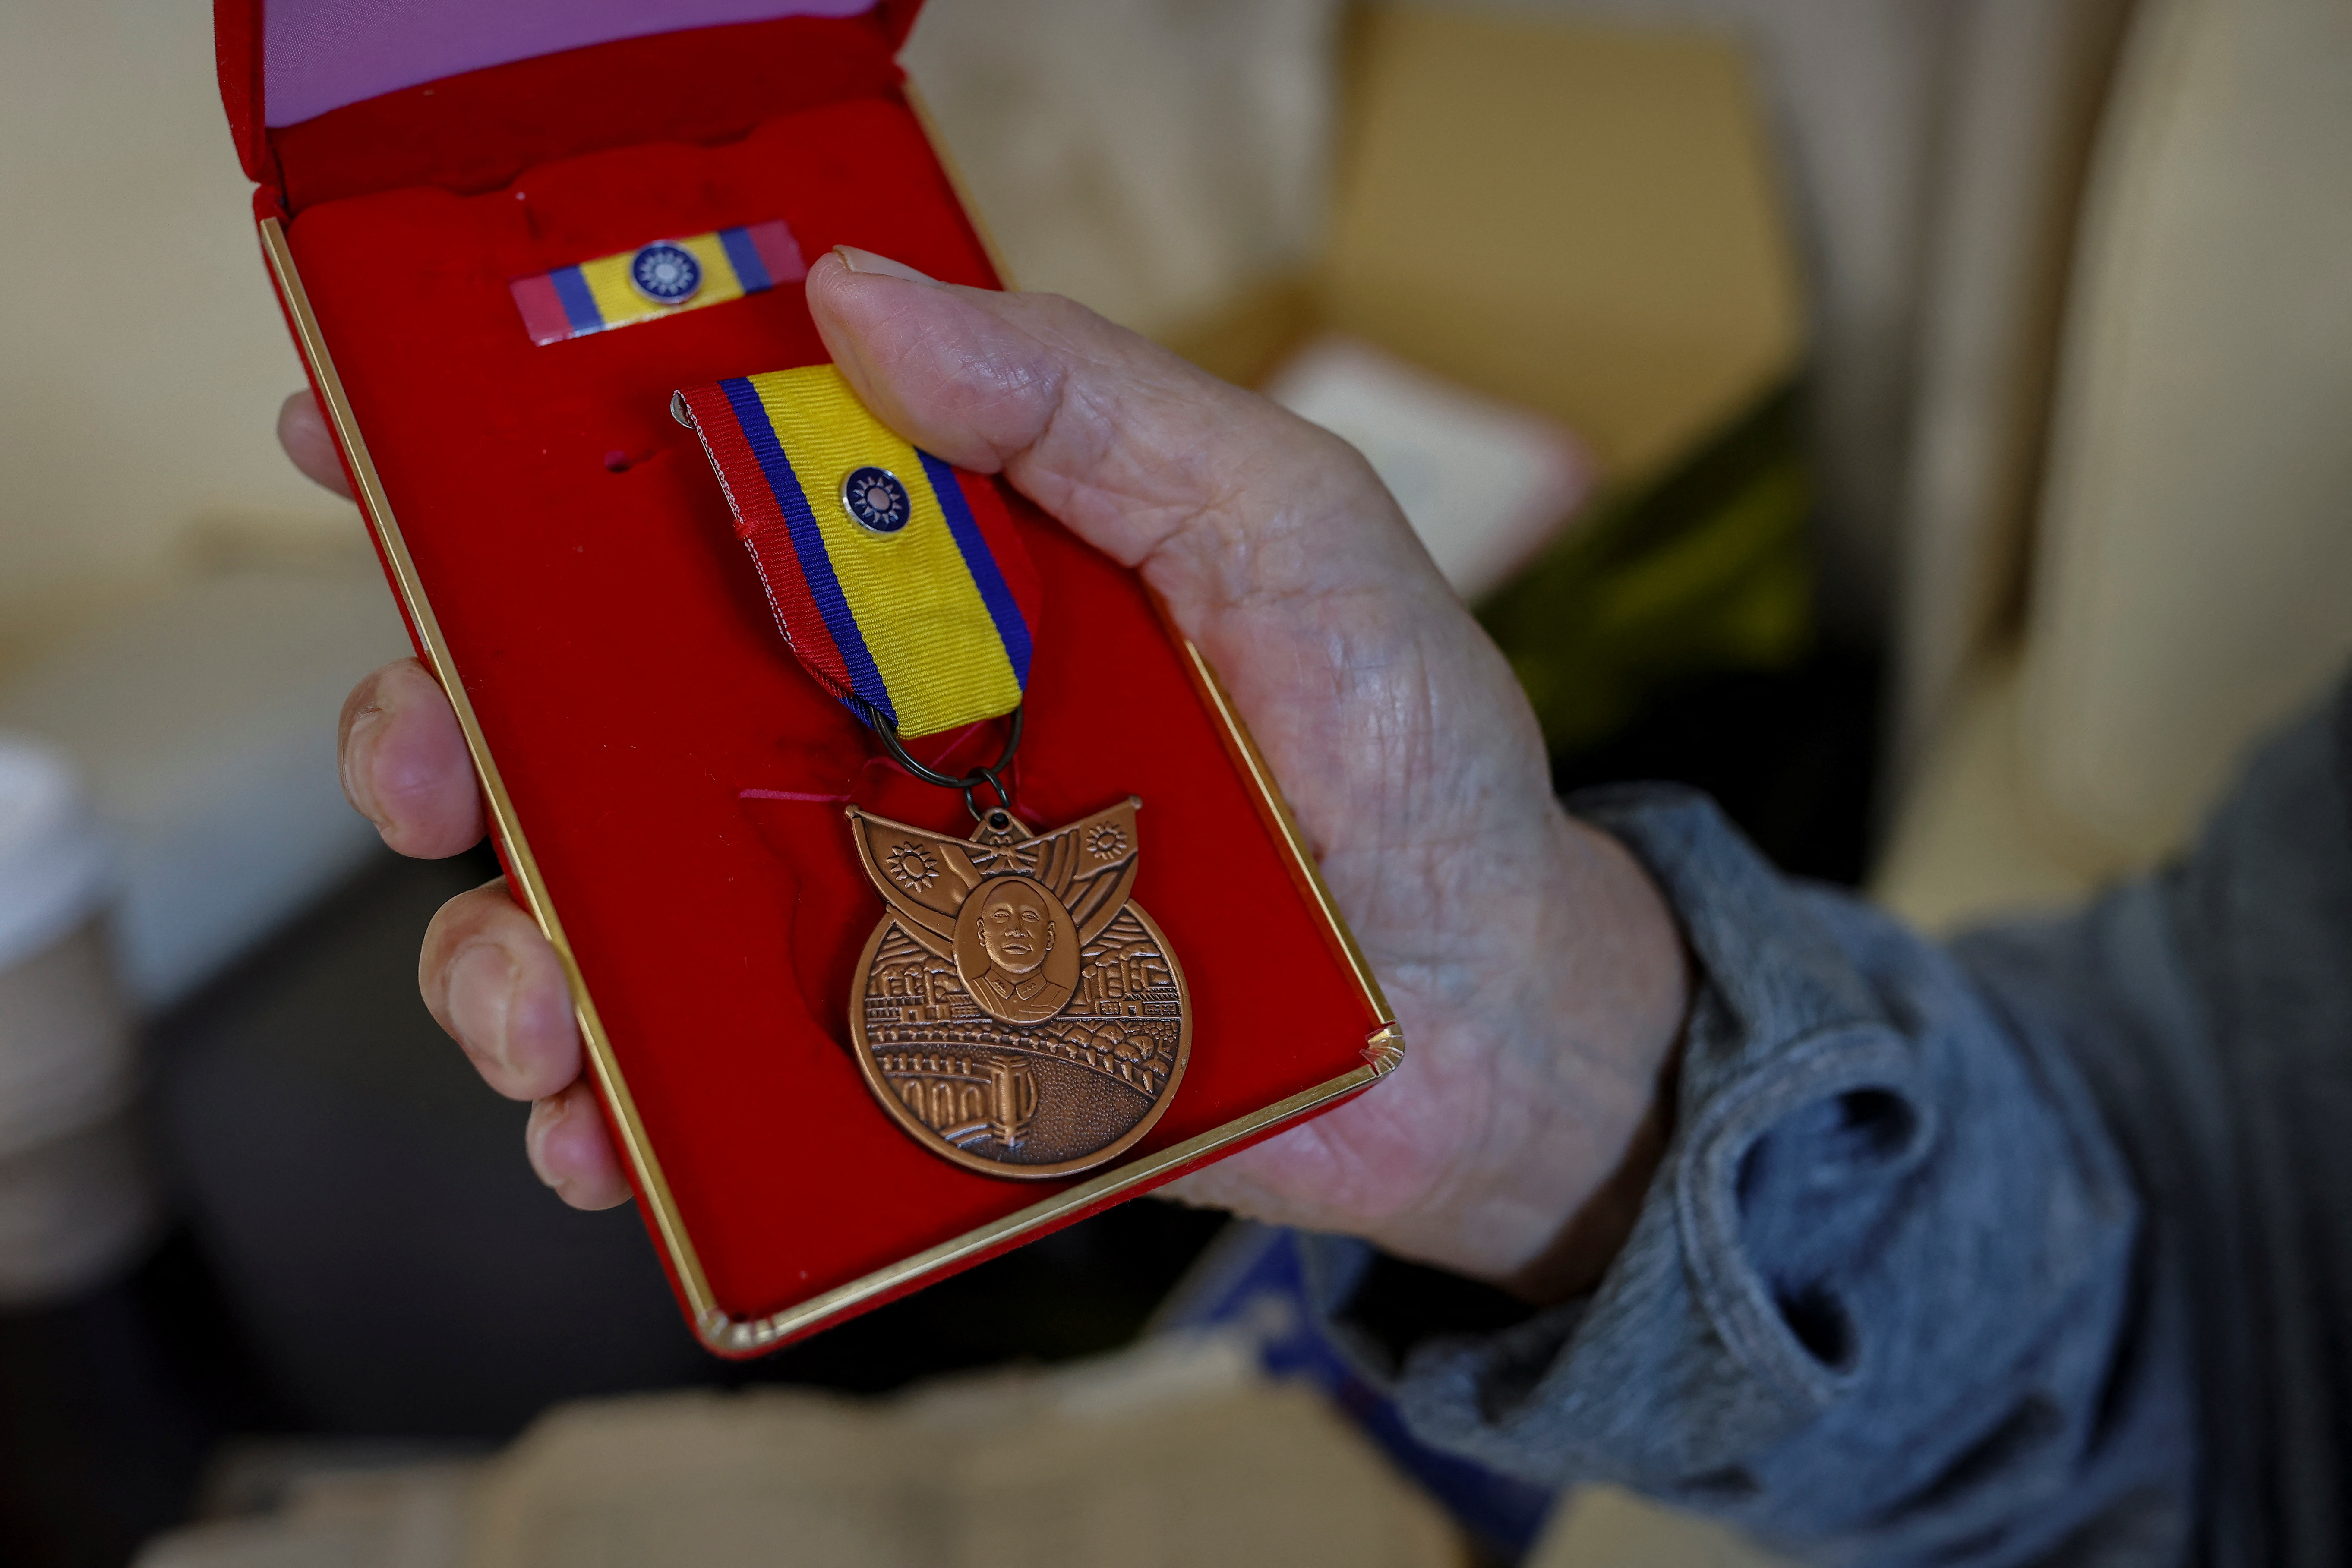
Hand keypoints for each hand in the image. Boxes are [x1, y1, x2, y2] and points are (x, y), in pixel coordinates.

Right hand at [294, 247, 1691, 1298]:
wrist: (1483, 1023)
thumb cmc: (1409, 755)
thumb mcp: (1286, 526)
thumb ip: (1095, 402)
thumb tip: (862, 298)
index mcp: (924, 585)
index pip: (683, 498)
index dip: (513, 465)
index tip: (372, 441)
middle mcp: (860, 737)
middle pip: (582, 715)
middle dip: (445, 729)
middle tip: (422, 766)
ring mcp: (861, 907)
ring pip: (607, 915)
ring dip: (505, 955)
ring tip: (534, 1006)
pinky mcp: (889, 1066)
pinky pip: (707, 1091)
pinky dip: (621, 1117)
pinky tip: (604, 1134)